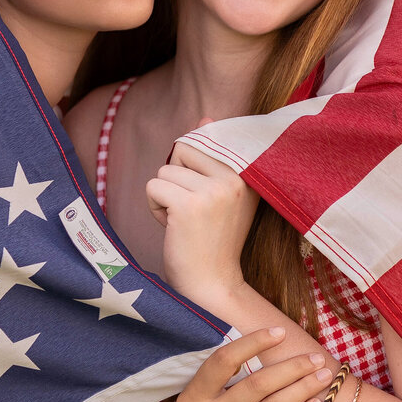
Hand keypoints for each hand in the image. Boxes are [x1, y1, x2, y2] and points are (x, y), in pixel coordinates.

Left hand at [146, 135, 258, 308]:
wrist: (213, 284)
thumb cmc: (213, 238)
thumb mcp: (222, 193)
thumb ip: (215, 154)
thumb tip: (206, 117)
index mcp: (248, 171)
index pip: (203, 139)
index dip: (191, 168)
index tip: (204, 199)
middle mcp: (236, 178)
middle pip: (181, 151)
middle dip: (176, 179)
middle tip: (192, 211)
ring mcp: (214, 191)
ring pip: (164, 171)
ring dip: (165, 196)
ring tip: (184, 221)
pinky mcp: (189, 205)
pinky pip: (153, 187)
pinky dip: (154, 207)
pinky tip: (173, 228)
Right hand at [161, 329, 333, 401]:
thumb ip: (217, 383)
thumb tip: (257, 352)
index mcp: (194, 398)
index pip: (224, 361)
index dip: (253, 343)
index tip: (279, 332)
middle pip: (258, 385)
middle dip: (292, 368)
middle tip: (315, 357)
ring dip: (302, 389)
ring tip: (323, 375)